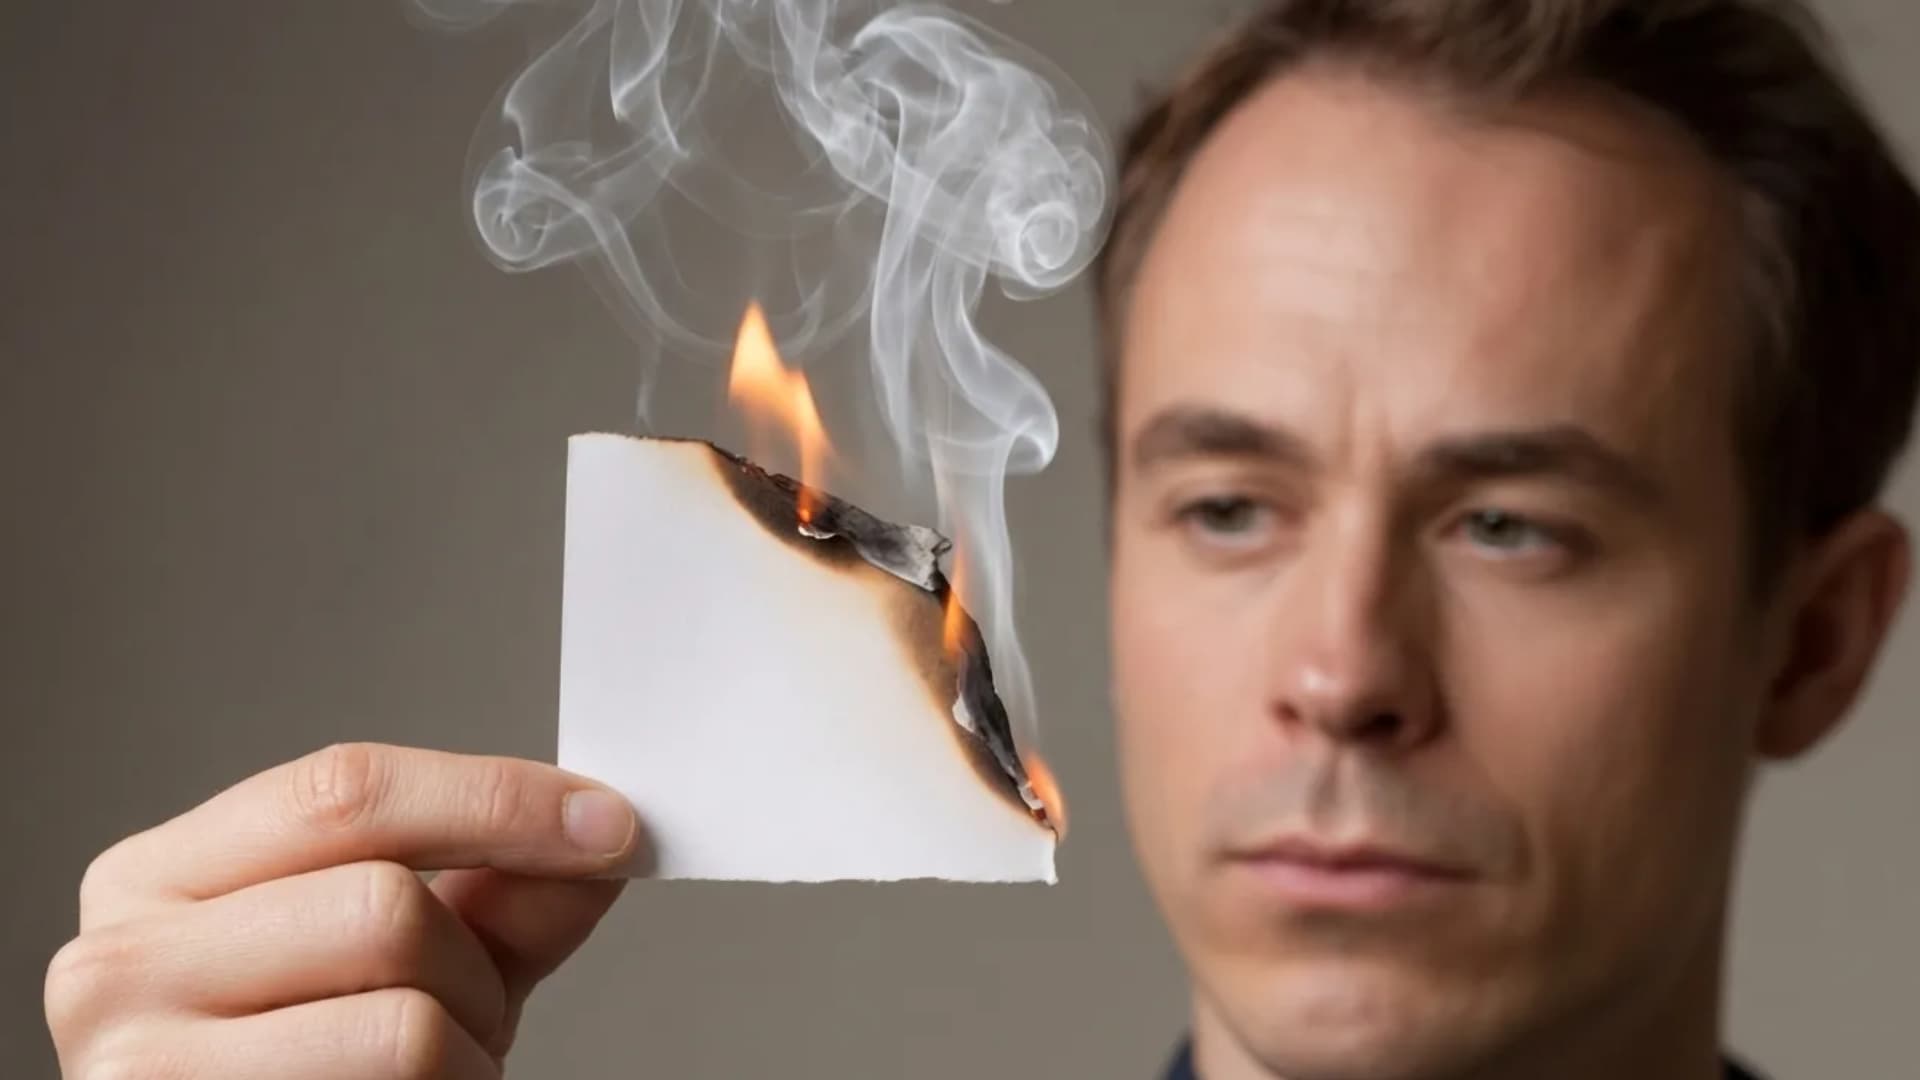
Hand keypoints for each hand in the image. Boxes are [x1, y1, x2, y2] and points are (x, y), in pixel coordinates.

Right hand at [44, 742, 646, 1078]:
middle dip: (478, 962)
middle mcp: (119, 964)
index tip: (608, 822)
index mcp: (157, 878)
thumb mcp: (406, 965)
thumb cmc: (310, 1071)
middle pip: (381, 904)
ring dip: (470, 1050)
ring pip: (402, 1022)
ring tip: (441, 1070)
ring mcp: (140, 1070)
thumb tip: (600, 834)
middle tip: (487, 1010)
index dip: (496, 797)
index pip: (343, 788)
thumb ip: (497, 895)